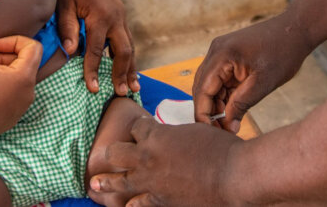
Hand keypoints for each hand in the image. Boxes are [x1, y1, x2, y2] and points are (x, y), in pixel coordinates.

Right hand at [0, 14, 41, 146]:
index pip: (33, 46)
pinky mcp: (13, 116)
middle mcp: (29, 92)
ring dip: (3, 70)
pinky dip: (2, 86)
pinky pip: (14, 94)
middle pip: (25, 62)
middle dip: (6, 56)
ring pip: (19, 78)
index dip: (14, 41)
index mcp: (24, 77)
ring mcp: (22, 106)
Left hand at [60, 0, 137, 95]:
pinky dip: (128, 55)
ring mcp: (121, 16)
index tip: (93, 89)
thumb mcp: (64, 5)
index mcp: (101, 16)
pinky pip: (127, 39)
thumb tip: (71, 51)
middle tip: (120, 92)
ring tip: (133, 87)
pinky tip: (129, 69)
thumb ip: (68, 27)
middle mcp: (115, 17)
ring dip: (131, 67)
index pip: (96, 51)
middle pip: (123, 51)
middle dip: (122, 73)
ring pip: (130, 46)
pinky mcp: (121, 16)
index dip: (94, 71)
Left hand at [89, 117, 241, 206]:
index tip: (138, 129)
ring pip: (119, 182)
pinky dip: (132, 206)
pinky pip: (139, 205)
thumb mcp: (195, 131)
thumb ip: (177, 135)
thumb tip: (172, 138)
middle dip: (112, 152)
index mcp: (156, 135)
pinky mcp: (160, 202)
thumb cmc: (220, 149)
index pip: (136, 127)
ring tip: (94, 185)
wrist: (232, 176)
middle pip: (116, 152)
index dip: (137, 128)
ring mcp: (151, 183)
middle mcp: (147, 159)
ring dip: (106, 183)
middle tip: (108, 155)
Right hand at [193, 13, 310, 132]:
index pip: (202, 90)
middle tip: (222, 131)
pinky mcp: (228, 55)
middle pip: (201, 87)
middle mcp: (216, 50)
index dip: (204, 114)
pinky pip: (219, 78)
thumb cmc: (284, 53)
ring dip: (216, 103)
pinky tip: (232, 109)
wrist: (296, 30)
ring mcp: (221, 51)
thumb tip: (228, 126)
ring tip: (228, 123)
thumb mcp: (263, 83)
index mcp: (222, 55)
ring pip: (209, 84)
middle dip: (209, 110)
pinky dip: (223, 94)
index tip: (211, 133)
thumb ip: (241, 105)